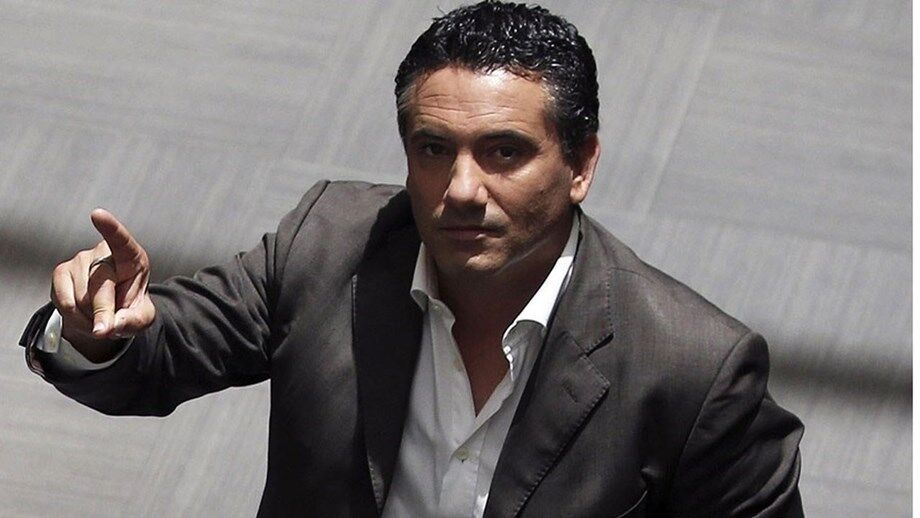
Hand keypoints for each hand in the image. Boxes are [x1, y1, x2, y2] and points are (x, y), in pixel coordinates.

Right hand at [51, 209, 155, 353]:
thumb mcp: (141, 318)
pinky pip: (64, 302)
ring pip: (80, 298)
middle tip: (107, 328)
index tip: (97, 214)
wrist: (111, 311)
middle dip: (103, 312)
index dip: (110, 228)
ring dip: (89, 318)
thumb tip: (105, 327)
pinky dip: (74, 318)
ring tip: (100, 316)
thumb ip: (131, 321)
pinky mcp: (61, 273)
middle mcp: (103, 254)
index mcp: (131, 257)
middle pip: (100, 286)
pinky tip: (84, 315)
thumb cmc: (131, 307)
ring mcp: (79, 261)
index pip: (121, 240)